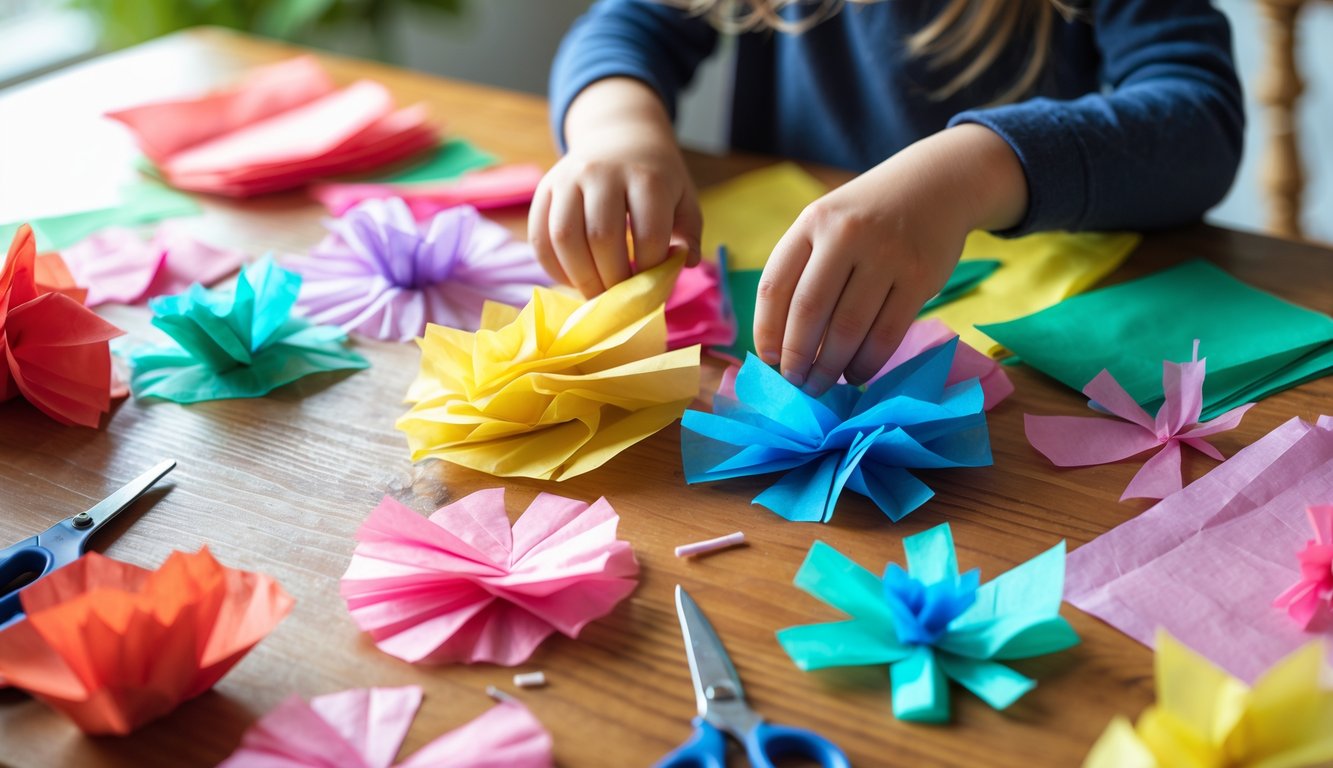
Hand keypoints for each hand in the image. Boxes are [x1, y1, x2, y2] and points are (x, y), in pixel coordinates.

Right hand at [530, 78, 701, 296]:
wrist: (620, 137)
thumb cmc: (656, 178)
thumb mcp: (684, 198)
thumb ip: (690, 233)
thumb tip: (685, 262)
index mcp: (646, 176)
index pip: (648, 233)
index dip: (650, 269)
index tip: (651, 287)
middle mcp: (602, 172)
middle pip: (602, 238)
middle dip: (612, 280)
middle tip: (621, 300)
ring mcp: (568, 178)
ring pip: (564, 238)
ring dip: (580, 278)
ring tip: (597, 294)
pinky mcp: (545, 189)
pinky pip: (539, 236)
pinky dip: (553, 267)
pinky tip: (572, 279)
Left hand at [752, 124, 1028, 395]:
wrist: (937, 184)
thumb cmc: (868, 217)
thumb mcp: (827, 223)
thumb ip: (803, 269)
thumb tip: (780, 344)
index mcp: (811, 222)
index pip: (775, 286)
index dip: (766, 332)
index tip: (767, 362)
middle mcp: (846, 234)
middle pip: (809, 311)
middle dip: (797, 357)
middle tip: (795, 384)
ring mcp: (886, 254)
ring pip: (848, 328)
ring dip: (830, 366)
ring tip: (822, 384)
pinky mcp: (920, 277)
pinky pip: (887, 333)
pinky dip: (867, 363)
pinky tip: (856, 374)